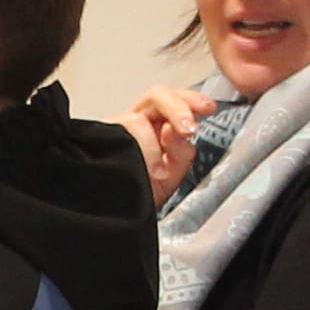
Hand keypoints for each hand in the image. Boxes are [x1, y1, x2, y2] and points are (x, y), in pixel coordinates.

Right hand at [122, 86, 208, 206]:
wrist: (119, 214)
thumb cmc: (141, 194)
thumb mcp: (171, 176)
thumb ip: (181, 154)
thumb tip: (179, 133)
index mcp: (157, 126)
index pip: (175, 99)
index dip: (191, 99)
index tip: (208, 108)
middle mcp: (136, 122)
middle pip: (157, 95)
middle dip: (178, 109)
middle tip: (188, 129)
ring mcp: (116, 130)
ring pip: (137, 118)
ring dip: (154, 142)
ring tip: (161, 170)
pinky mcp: (101, 140)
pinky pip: (121, 136)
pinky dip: (142, 152)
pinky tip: (147, 170)